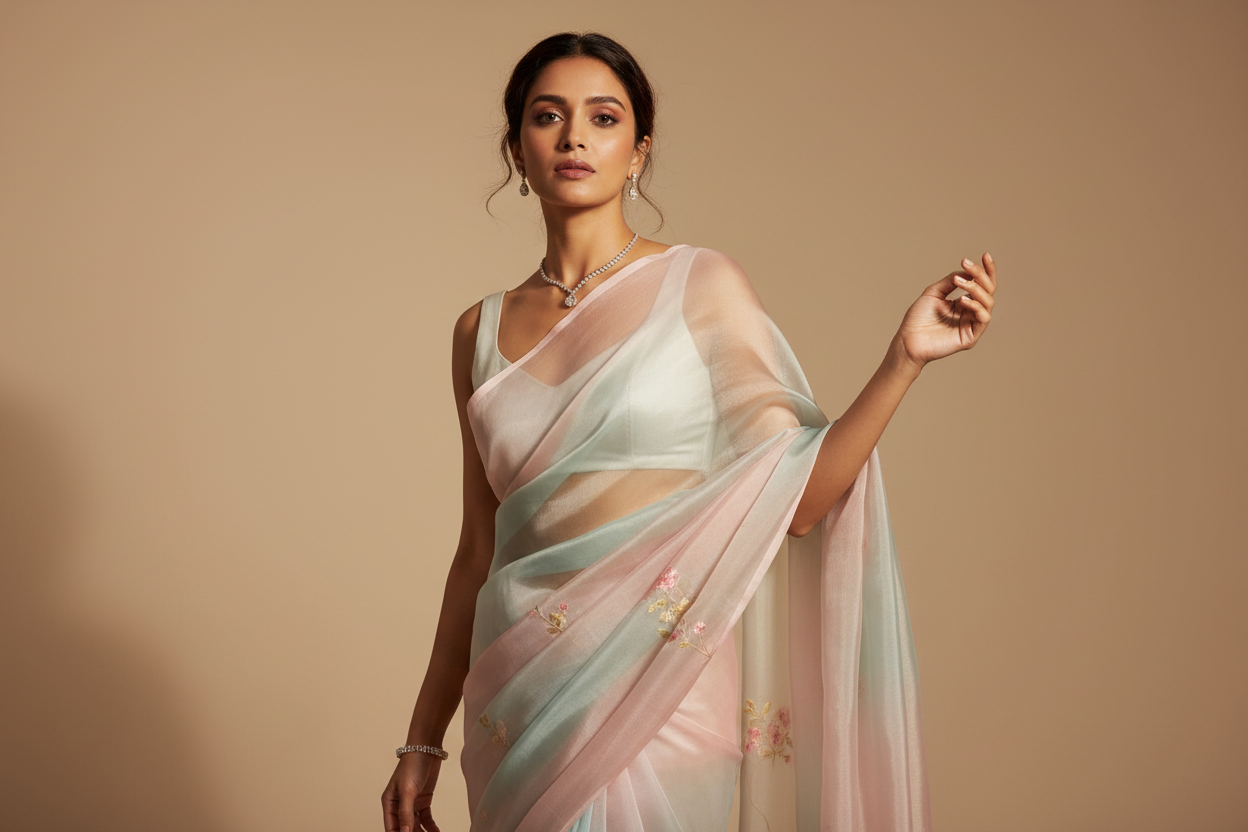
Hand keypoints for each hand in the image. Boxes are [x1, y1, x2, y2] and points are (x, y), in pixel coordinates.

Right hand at [382, 752, 441, 831]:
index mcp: (389, 803)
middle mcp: (399, 805)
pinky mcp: (424, 801)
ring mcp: (412, 804)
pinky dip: (431, 828)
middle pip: (404, 828)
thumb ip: (405, 813)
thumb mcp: (408, 790)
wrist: (428, 748)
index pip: (392, 828)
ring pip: (415, 826)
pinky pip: (426, 820)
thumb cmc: (412, 764)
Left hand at [891, 253, 996, 373]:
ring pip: (988, 302)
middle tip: (966, 264)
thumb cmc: (917, 319)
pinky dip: (976, 306)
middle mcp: (971, 312)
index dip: (986, 270)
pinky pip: (983, 318)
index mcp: (963, 302)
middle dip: (981, 274)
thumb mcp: (934, 293)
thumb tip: (967, 271)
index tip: (984, 255)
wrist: (907, 340)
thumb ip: (951, 281)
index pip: (982, 284)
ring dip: (975, 288)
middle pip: (989, 290)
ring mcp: (972, 325)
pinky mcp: (971, 337)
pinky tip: (962, 300)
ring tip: (959, 282)